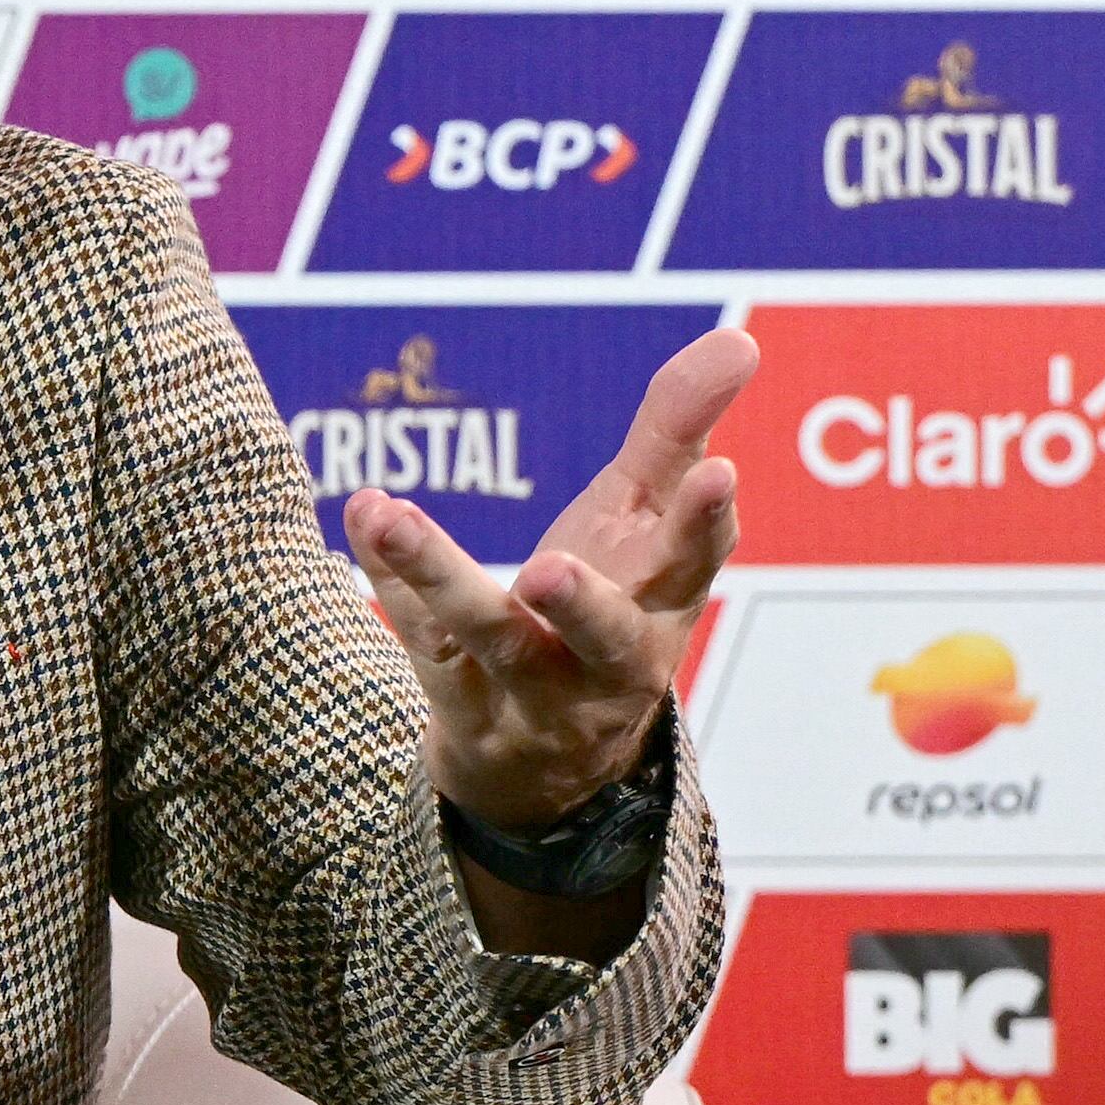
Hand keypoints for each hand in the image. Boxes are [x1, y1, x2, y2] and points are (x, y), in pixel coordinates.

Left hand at [342, 327, 756, 833]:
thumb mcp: (645, 519)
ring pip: (491, 639)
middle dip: (583, 607)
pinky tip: (363, 517)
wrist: (548, 765)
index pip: (696, 562)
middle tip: (549, 570)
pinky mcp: (463, 706)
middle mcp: (609, 661)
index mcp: (666, 604)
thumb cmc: (610, 604)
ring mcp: (534, 693)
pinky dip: (390, 582)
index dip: (706, 521)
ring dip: (440, 578)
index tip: (714, 472)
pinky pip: (422, 640)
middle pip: (603, 636)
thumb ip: (677, 430)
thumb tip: (740, 340)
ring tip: (395, 518)